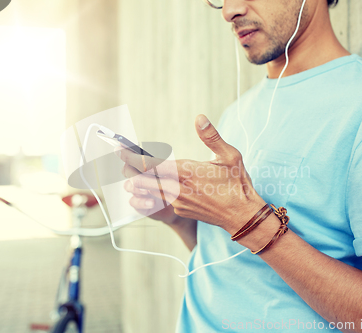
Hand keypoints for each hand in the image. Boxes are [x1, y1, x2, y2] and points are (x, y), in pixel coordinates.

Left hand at [116, 114, 265, 234]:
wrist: (242, 216)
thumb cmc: (238, 184)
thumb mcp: (229, 156)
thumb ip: (211, 136)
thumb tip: (199, 117)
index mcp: (186, 172)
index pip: (151, 165)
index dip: (132, 157)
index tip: (119, 149)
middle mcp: (178, 188)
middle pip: (143, 180)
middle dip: (130, 169)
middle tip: (120, 158)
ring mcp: (178, 202)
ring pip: (150, 191)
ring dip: (139, 183)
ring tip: (131, 176)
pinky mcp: (181, 210)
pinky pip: (162, 199)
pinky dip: (154, 192)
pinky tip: (154, 187)